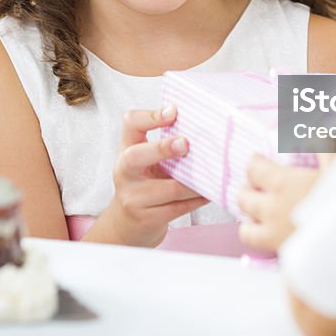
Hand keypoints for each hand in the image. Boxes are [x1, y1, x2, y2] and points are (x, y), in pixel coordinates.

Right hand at [91, 106, 207, 246]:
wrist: (127, 224)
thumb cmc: (143, 184)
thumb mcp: (145, 161)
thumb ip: (163, 144)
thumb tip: (200, 128)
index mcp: (127, 150)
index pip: (130, 124)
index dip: (150, 116)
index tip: (173, 111)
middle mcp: (124, 172)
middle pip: (135, 156)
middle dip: (162, 149)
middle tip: (185, 143)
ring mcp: (133, 197)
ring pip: (169, 188)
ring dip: (194, 181)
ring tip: (211, 173)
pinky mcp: (147, 218)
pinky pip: (178, 208)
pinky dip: (197, 199)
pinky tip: (208, 192)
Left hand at [237, 155, 319, 251]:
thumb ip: (327, 147)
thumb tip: (321, 131)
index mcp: (283, 184)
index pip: (254, 169)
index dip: (254, 162)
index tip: (258, 160)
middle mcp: (272, 209)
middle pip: (244, 198)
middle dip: (247, 189)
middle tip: (255, 186)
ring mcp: (273, 235)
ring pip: (245, 227)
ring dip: (249, 217)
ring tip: (259, 212)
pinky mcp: (280, 255)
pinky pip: (257, 247)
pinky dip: (258, 238)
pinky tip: (269, 233)